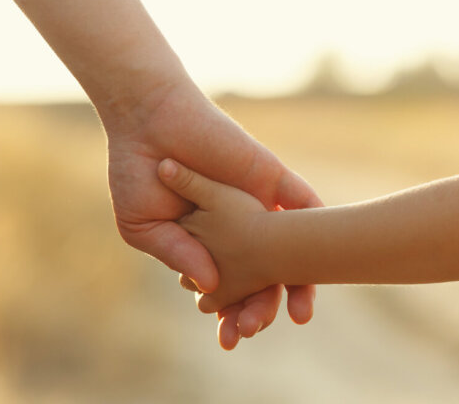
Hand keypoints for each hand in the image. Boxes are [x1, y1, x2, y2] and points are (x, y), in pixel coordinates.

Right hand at [103, 80, 321, 348]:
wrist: (147, 121)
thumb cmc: (137, 173)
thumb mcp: (145, 227)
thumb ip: (179, 255)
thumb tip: (212, 287)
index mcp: (206, 243)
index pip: (228, 288)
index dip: (230, 314)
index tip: (230, 338)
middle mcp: (237, 228)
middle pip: (263, 277)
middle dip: (262, 308)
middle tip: (255, 329)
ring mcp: (257, 204)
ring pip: (291, 251)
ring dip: (298, 284)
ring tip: (299, 314)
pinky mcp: (271, 179)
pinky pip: (305, 206)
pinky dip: (318, 235)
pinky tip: (321, 267)